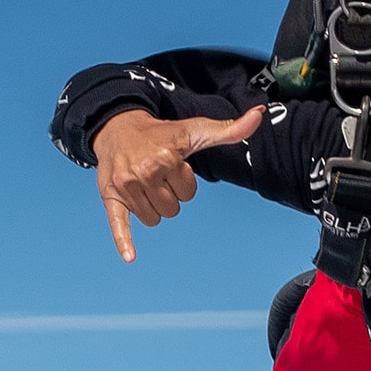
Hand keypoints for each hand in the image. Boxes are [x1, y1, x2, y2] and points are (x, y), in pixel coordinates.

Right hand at [91, 106, 264, 263]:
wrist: (118, 128)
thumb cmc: (161, 134)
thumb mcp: (196, 130)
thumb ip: (230, 129)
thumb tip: (259, 114)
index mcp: (167, 158)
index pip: (189, 192)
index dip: (184, 181)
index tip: (173, 166)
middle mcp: (145, 172)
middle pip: (172, 210)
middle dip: (169, 196)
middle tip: (159, 176)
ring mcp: (126, 187)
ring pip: (154, 219)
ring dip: (153, 208)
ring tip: (146, 185)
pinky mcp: (110, 198)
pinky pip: (118, 224)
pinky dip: (124, 241)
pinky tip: (130, 257)